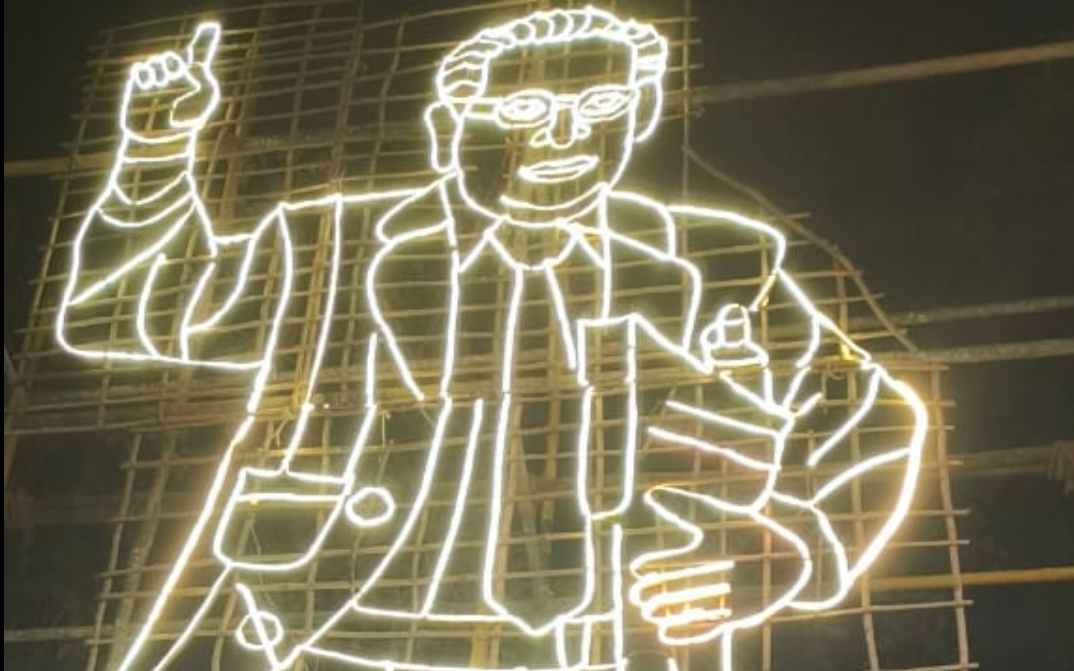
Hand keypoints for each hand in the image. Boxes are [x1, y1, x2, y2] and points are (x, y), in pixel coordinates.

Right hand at [120, 22, 221, 138]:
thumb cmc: (187, 122)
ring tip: (163, 86)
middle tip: (178, 73)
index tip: (210, 28)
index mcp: (193, 80)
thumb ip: (207, 80)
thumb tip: (197, 64)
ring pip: (157, 61)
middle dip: (174, 62)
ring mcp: (157, 81)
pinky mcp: (139, 86)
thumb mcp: (205, 101)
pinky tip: (150, 86)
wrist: (162, 138)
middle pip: (173, 57)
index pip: (198, 55)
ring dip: (161, 70)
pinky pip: (141, 68)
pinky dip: (146, 74)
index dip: (204, 41)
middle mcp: (175, 78)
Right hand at [629, 485, 812, 646]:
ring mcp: (726, 596)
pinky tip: (667, 635)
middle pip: (679, 587)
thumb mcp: (714, 515)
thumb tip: (651, 494)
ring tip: (646, 614)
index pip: (676, 561)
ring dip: (668, 613)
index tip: (634, 568)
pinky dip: (688, 633)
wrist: (789, 552)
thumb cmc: (754, 528)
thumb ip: (683, 505)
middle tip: (635, 598)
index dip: (655, 565)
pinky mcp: (738, 615)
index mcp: (710, 551)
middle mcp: (716, 575)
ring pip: (690, 608)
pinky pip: (709, 627)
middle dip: (657, 593)